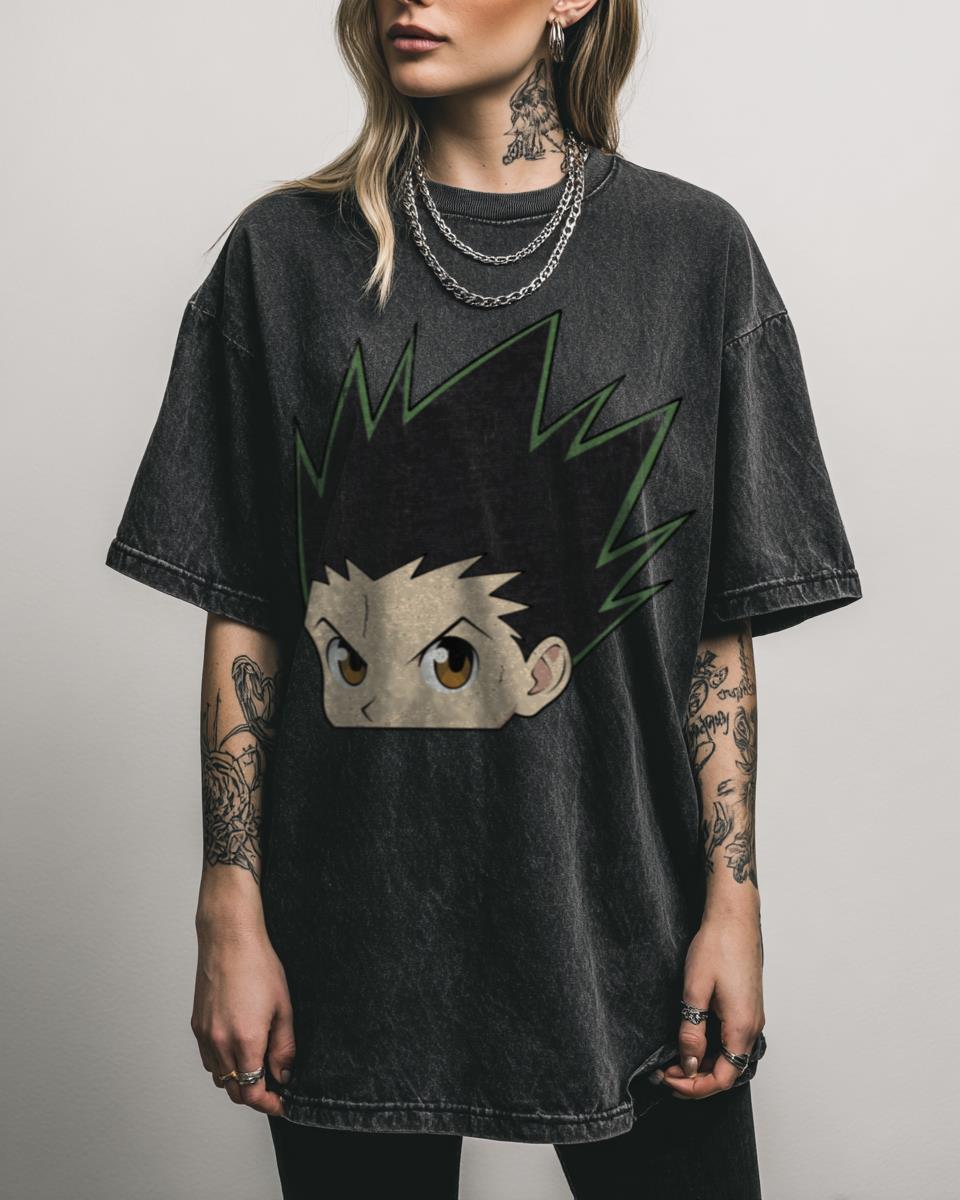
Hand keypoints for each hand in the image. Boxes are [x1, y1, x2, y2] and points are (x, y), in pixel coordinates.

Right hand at [191, 918, 295, 1116]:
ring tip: (258, 1066)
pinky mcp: (196, 1026)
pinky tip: (238, 1050)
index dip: (268, 1104)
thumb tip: (284, 1074)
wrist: (229, 939)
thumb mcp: (283, 1007)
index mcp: (245, 1040)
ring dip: (238, 1081)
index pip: (252, 1092)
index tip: (281, 1103)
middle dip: (255, 1095)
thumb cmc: (258, 966)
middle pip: (234, 1091)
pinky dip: (223, 1065)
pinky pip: (208, 1059)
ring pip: (219, 1077)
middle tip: (274, 1088)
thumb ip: (284, 1047)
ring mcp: (205, 1035)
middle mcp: (220, 1043)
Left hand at [658, 909, 764, 1099]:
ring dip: (703, 1064)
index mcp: (742, 1027)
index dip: (694, 1087)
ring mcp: (752, 1017)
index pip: (722, 1078)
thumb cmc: (717, 946)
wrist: (734, 918)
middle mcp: (753, 1027)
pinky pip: (731, 1040)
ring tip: (673, 1059)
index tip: (668, 1079)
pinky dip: (711, 1049)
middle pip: (727, 1071)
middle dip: (695, 1079)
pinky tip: (691, 1041)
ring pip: (729, 1057)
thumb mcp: (695, 990)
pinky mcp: (747, 1007)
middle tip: (665, 1072)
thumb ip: (692, 1031)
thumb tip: (689, 1064)